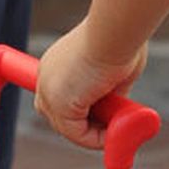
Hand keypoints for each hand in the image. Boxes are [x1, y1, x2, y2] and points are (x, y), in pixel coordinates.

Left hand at [35, 23, 146, 148]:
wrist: (116, 29)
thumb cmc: (121, 39)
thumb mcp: (115, 70)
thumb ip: (110, 92)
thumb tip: (119, 113)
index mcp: (57, 63)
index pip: (59, 98)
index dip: (83, 113)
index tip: (108, 115)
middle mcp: (47, 77)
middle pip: (59, 118)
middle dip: (88, 127)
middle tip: (115, 127)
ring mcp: (50, 92)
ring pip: (69, 129)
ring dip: (96, 135)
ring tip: (122, 126)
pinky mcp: (60, 105)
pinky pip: (79, 135)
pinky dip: (98, 139)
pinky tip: (117, 131)